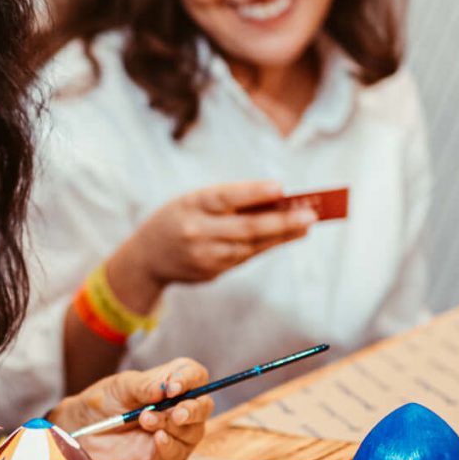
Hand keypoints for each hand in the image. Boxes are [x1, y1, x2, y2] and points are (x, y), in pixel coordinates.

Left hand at [57, 358, 212, 459]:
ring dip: (172, 426)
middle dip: (192, 409)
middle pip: (203, 407)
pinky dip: (170, 447)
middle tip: (176, 412)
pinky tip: (157, 439)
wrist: (82, 428)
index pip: (196, 376)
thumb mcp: (120, 387)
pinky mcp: (163, 457)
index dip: (190, 380)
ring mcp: (174, 435)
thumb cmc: (104, 401)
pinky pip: (177, 455)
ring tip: (144, 420)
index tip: (173, 388)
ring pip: (193, 432)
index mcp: (172, 384)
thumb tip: (166, 387)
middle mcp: (179, 409)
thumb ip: (144, 386)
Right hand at [121, 181, 314, 290]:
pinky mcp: (212, 271)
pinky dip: (267, 245)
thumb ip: (229, 201)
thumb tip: (277, 200)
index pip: (225, 197)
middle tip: (310, 215)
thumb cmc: (180, 218)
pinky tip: (287, 236)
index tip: (281, 188)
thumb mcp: (195, 201)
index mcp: (191, 204)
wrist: (148, 257)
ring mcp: (204, 255)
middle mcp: (197, 231)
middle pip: (246, 227)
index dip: (253, 192)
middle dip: (282, 221)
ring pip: (251, 245)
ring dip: (282, 234)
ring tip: (306, 224)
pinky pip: (245, 256)